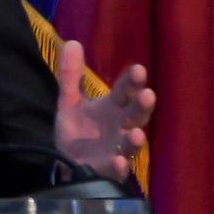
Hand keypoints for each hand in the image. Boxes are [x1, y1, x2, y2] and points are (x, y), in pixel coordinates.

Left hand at [53, 39, 153, 180]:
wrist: (65, 162)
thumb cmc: (76, 130)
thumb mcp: (70, 101)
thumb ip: (70, 76)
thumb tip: (71, 42)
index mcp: (113, 107)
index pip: (125, 91)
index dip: (132, 82)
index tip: (138, 69)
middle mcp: (120, 127)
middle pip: (135, 115)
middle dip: (142, 106)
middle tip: (147, 95)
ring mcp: (116, 149)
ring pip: (130, 145)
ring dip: (135, 140)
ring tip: (136, 134)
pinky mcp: (106, 171)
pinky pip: (116, 170)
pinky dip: (118, 167)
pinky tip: (117, 162)